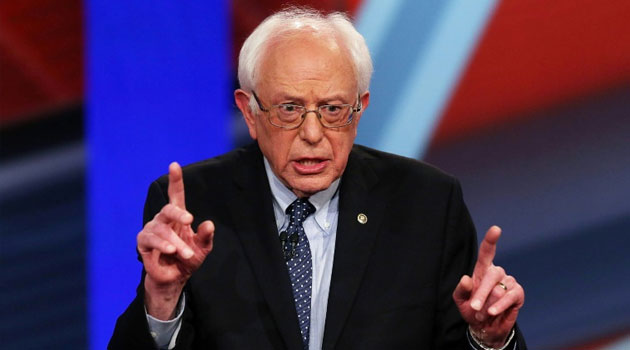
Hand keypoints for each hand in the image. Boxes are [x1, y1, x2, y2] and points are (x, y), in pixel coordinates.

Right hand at [137, 162, 214, 319]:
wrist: (175, 279)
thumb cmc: (188, 259)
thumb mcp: (202, 248)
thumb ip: (205, 236)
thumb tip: (209, 224)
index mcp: (178, 216)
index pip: (176, 195)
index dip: (175, 180)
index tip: (174, 165)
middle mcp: (163, 220)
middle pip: (168, 209)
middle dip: (178, 213)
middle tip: (189, 219)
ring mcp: (152, 230)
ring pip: (162, 229)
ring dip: (175, 242)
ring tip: (186, 253)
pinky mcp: (143, 243)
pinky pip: (151, 240)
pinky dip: (162, 244)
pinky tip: (170, 249)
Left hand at [453, 226, 523, 347]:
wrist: (485, 328)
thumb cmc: (471, 310)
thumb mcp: (460, 301)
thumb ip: (461, 290)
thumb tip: (466, 278)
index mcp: (482, 270)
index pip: (487, 252)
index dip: (491, 240)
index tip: (496, 229)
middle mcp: (497, 273)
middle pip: (491, 274)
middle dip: (481, 293)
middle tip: (474, 307)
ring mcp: (509, 282)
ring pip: (498, 289)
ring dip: (488, 303)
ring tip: (483, 313)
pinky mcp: (517, 293)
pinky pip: (510, 297)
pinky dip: (500, 305)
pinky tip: (493, 312)